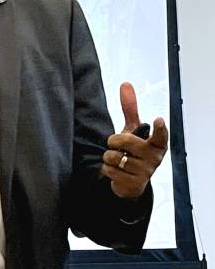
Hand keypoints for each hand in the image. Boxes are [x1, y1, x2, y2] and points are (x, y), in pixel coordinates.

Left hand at [101, 82, 167, 198]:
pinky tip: (116, 172)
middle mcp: (154, 158)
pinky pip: (109, 170)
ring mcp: (145, 172)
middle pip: (124, 141)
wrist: (129, 180)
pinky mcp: (134, 184)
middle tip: (119, 147)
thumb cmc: (133, 149)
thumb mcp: (132, 130)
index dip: (159, 128)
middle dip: (114, 141)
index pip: (160, 136)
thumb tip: (126, 84)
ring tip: (119, 161)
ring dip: (109, 157)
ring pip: (113, 156)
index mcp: (157, 144)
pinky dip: (107, 169)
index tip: (159, 119)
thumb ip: (130, 108)